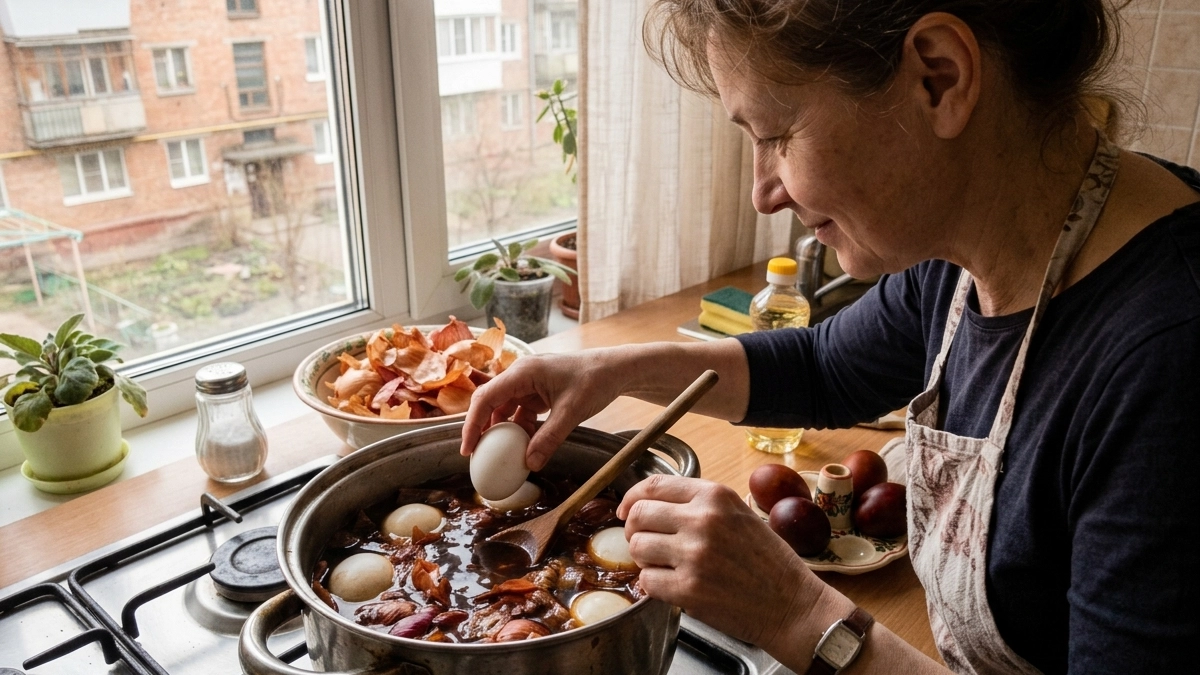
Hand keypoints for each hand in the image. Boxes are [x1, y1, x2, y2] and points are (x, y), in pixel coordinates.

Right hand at [460, 351, 627, 470]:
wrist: (615, 371)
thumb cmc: (595, 381)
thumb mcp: (571, 412)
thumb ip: (549, 439)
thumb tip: (529, 464)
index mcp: (523, 372)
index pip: (486, 397)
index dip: (472, 423)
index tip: (468, 448)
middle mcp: (521, 375)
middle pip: (490, 402)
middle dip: (481, 428)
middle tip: (476, 455)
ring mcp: (529, 384)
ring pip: (505, 409)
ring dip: (502, 431)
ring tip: (498, 455)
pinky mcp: (539, 393)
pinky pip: (521, 413)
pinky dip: (520, 430)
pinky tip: (523, 447)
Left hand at [618, 475, 818, 649]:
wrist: (792, 605)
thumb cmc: (769, 562)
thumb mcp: (739, 514)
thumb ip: (700, 505)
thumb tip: (653, 504)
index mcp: (715, 496)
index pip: (654, 485)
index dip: (632, 497)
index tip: (626, 510)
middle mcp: (702, 520)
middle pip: (638, 514)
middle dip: (634, 530)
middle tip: (645, 542)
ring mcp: (694, 555)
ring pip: (637, 548)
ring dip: (644, 559)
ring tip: (665, 566)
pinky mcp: (689, 589)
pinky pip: (647, 581)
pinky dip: (654, 585)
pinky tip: (674, 586)